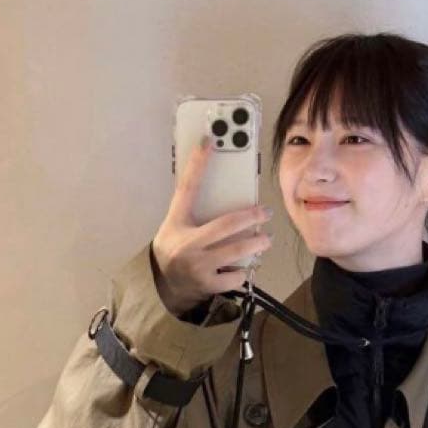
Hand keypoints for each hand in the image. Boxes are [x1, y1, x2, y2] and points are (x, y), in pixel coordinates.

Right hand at [151, 136, 272, 316]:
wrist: (161, 284)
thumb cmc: (174, 248)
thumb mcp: (175, 224)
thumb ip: (191, 207)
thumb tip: (217, 183)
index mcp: (178, 223)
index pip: (187, 188)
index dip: (198, 164)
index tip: (209, 142)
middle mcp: (187, 244)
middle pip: (227, 224)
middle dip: (252, 217)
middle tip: (266, 213)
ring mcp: (198, 267)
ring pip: (237, 252)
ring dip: (256, 245)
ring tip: (265, 240)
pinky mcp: (207, 285)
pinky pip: (235, 277)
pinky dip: (242, 272)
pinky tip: (243, 268)